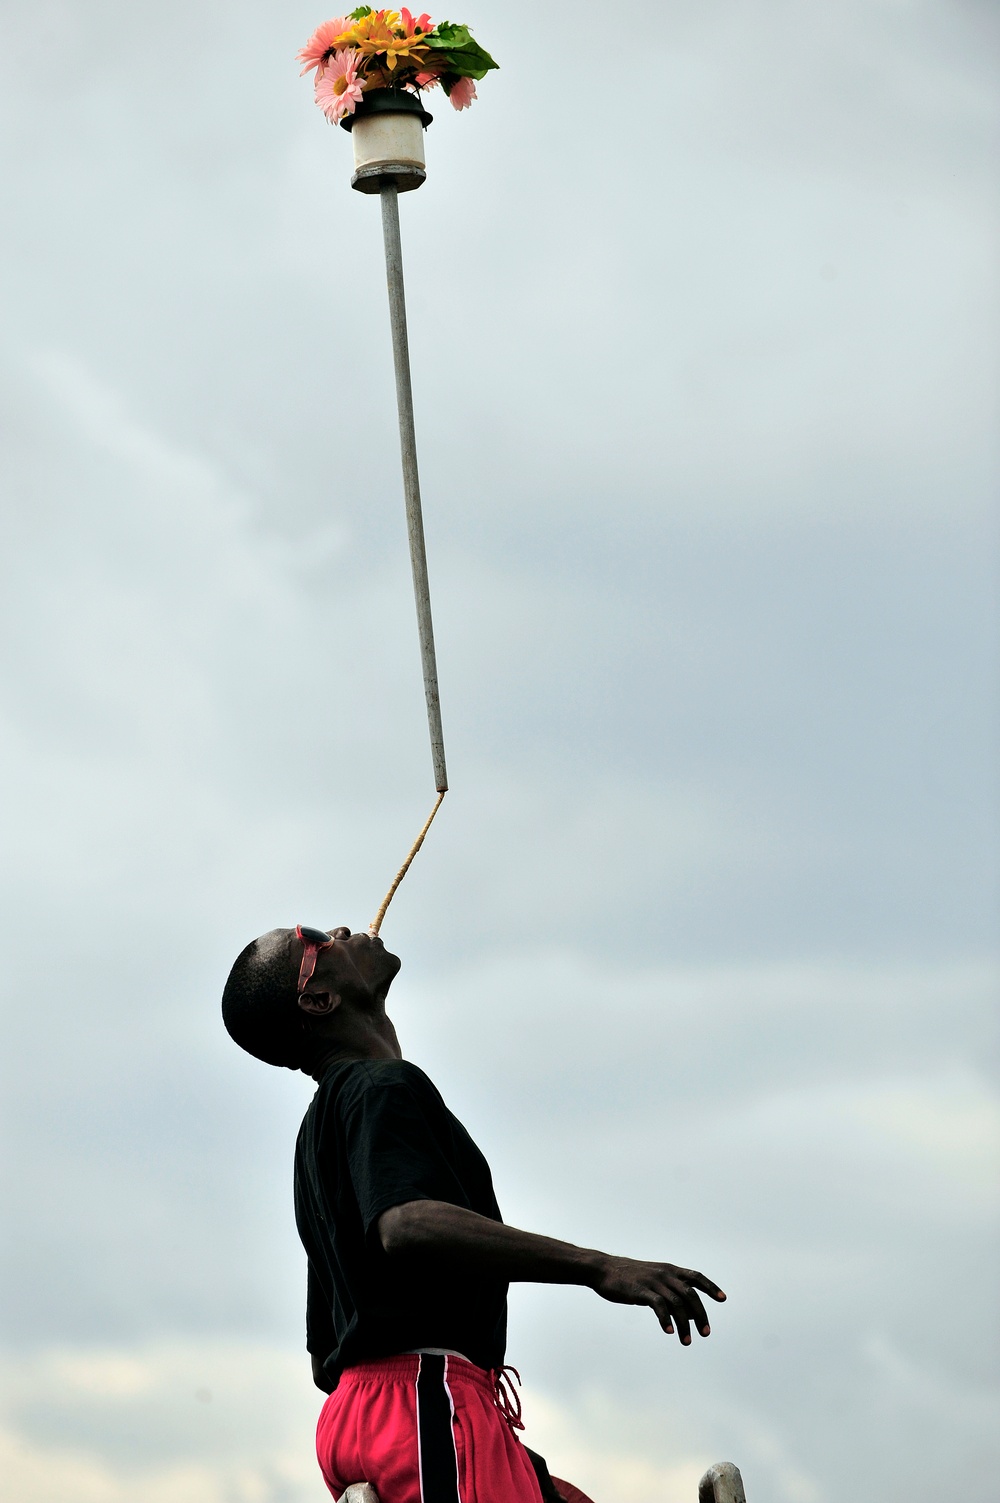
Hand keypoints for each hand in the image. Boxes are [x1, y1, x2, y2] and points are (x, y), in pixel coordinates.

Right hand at [590, 1255, 725, 1344]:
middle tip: (706, 1333)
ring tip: (687, 1341)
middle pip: (690, 1294)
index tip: (723, 1299)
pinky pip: (658, 1306)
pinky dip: (666, 1319)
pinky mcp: (640, 1291)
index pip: (695, 1276)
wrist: (603, 1269)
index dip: (710, 1287)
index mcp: (668, 1270)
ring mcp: (653, 1282)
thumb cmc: (628, 1277)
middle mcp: (664, 1274)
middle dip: (701, 1315)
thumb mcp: (652, 1279)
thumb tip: (687, 1313)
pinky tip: (669, 1331)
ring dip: (685, 1324)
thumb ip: (669, 1292)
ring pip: (677, 1304)